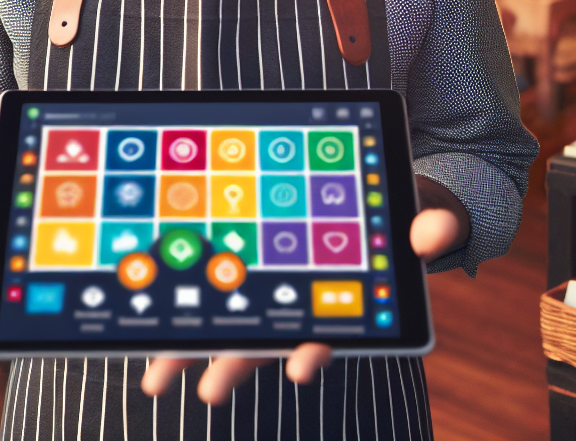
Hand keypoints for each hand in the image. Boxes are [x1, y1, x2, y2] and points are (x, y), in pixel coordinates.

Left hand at [142, 175, 470, 405]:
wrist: (376, 183)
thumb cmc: (400, 205)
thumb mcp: (423, 211)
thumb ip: (432, 224)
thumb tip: (434, 232)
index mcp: (343, 298)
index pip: (329, 332)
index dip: (313, 352)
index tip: (302, 368)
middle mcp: (299, 303)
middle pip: (264, 341)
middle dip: (234, 365)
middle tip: (208, 391)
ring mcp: (265, 289)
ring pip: (223, 327)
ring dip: (189, 353)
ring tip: (155, 381)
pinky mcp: (238, 267)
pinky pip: (204, 292)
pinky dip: (176, 309)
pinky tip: (141, 326)